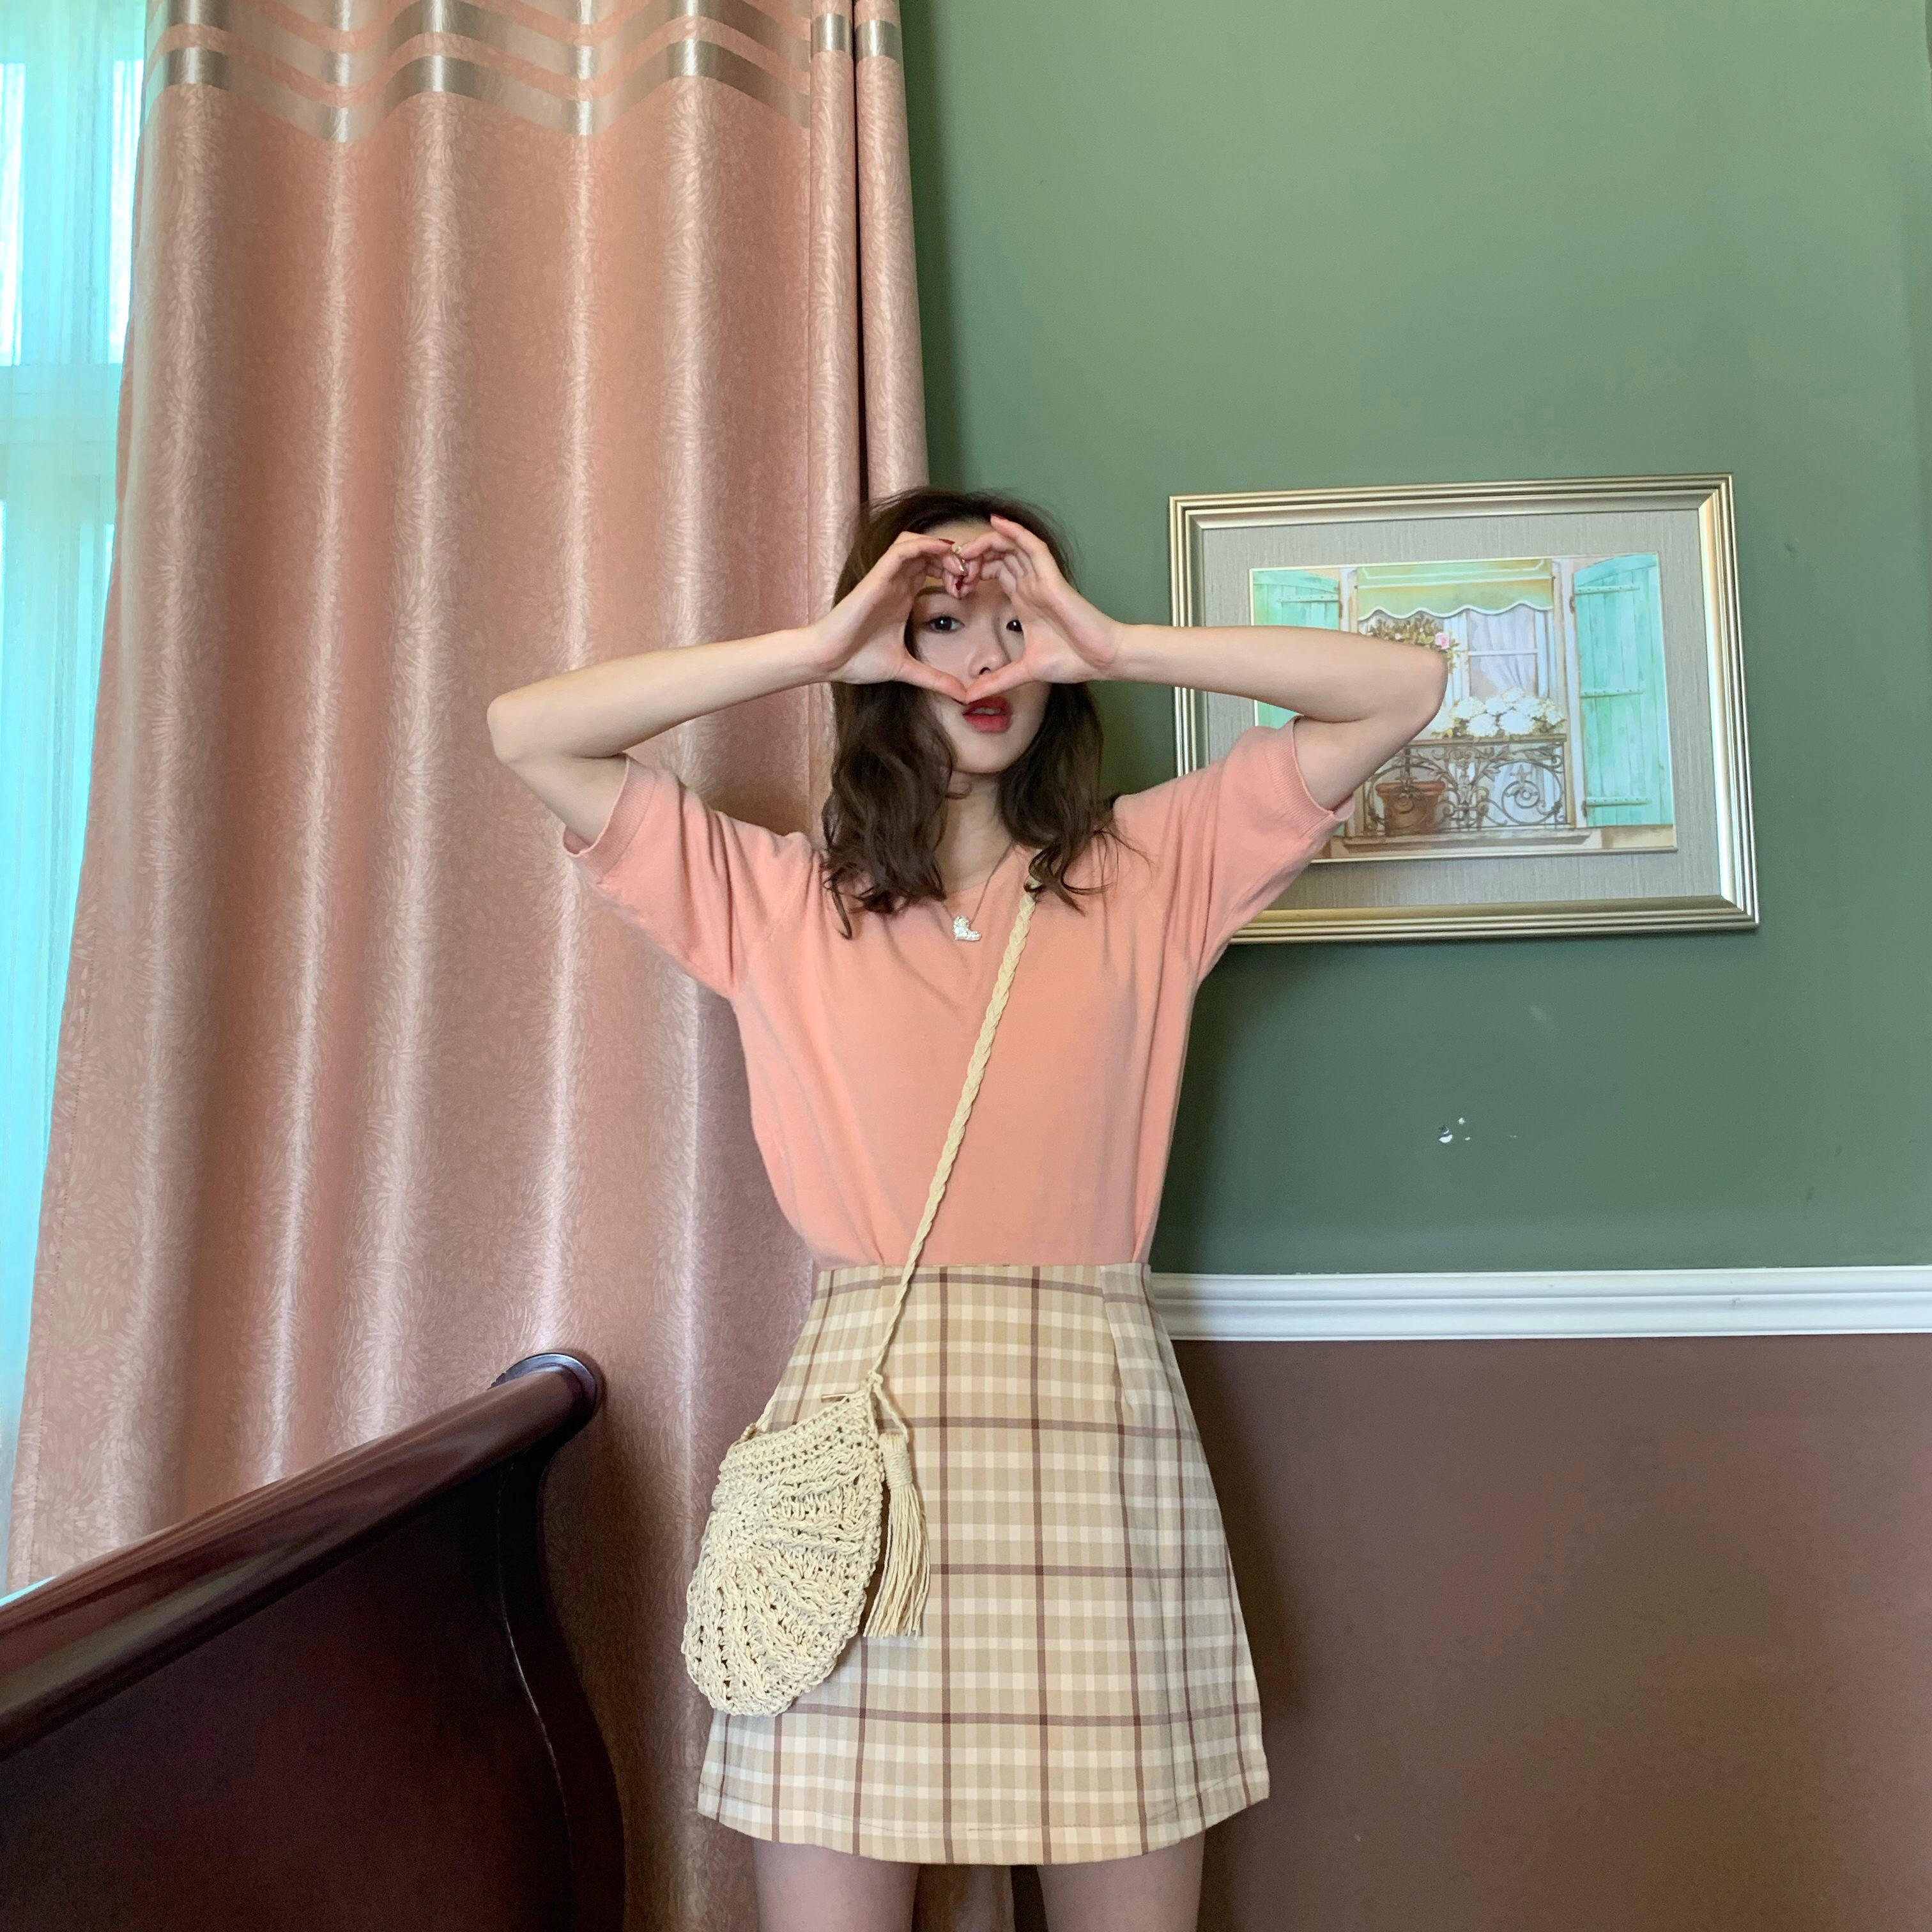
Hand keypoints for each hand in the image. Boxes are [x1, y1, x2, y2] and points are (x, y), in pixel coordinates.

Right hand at [809, 530, 976, 700]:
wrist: (828, 660)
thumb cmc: (857, 660)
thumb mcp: (907, 670)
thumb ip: (935, 679)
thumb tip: (963, 696)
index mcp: (903, 597)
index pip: (934, 569)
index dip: (956, 573)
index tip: (970, 591)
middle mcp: (896, 583)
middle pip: (930, 552)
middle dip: (955, 559)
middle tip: (970, 577)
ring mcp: (886, 577)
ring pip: (918, 543)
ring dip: (942, 549)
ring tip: (958, 569)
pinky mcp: (877, 576)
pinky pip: (902, 548)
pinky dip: (925, 545)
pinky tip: (943, 554)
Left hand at [950, 514, 1122, 700]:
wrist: (1102, 660)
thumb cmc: (1073, 661)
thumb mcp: (1024, 672)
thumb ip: (996, 681)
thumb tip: (969, 697)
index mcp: (1024, 600)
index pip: (993, 572)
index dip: (971, 572)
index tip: (953, 586)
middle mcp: (1031, 585)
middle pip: (997, 555)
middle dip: (972, 557)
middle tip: (952, 569)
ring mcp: (1041, 579)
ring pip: (1010, 546)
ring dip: (985, 543)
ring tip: (964, 550)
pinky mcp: (1052, 578)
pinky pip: (1033, 546)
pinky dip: (1015, 532)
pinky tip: (996, 522)